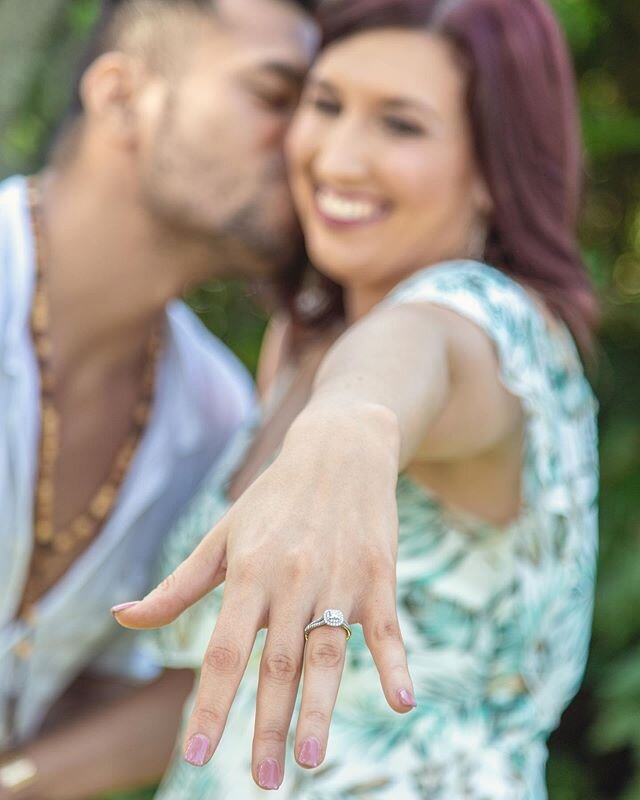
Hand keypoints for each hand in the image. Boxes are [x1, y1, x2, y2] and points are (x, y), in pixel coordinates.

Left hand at [113, 404, 416, 789]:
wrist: (340, 449)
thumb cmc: (274, 499)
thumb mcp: (223, 535)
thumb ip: (178, 584)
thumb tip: (121, 617)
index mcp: (249, 571)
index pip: (225, 649)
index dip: (211, 703)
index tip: (197, 754)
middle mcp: (293, 578)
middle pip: (278, 662)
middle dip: (268, 724)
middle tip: (264, 779)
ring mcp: (338, 578)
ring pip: (329, 652)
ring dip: (320, 707)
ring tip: (311, 758)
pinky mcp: (377, 575)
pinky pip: (388, 627)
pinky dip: (395, 664)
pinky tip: (402, 702)